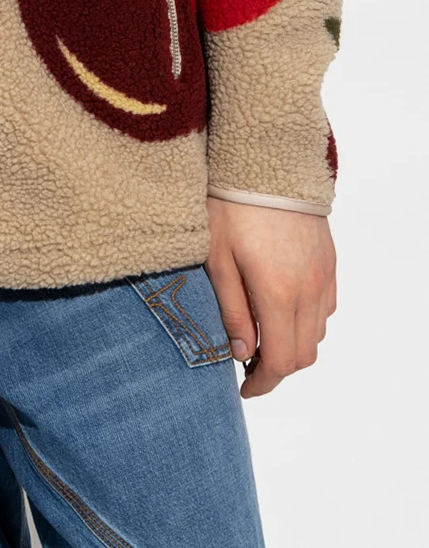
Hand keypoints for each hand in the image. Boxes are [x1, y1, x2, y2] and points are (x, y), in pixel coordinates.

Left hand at [205, 197, 335, 399]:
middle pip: (304, 354)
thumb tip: (242, 353)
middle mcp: (308, 289)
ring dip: (294, 343)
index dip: (263, 383)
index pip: (281, 361)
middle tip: (248, 363)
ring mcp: (323, 275)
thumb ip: (232, 311)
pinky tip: (281, 306)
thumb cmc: (231, 205)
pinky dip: (307, 320)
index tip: (244, 387)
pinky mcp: (329, 261)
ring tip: (262, 333)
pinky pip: (326, 306)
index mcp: (278, 292)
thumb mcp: (217, 259)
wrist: (266, 159)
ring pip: (318, 332)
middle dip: (277, 367)